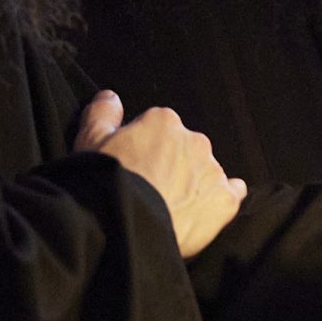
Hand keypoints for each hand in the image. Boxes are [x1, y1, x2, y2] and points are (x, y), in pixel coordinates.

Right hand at [75, 91, 246, 259]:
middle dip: (170, 164)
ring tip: (168, 207)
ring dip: (192, 183)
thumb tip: (110, 96)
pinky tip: (203, 211)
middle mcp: (195, 140)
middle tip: (149, 188)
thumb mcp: (90, 141)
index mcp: (164, 122)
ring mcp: (212, 170)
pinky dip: (219, 200)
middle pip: (184, 149)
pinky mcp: (224, 200)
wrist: (124, 224)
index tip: (133, 165)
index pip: (158, 128)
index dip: (144, 148)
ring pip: (206, 171)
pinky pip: (231, 193)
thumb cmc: (104, 181)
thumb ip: (102, 113)